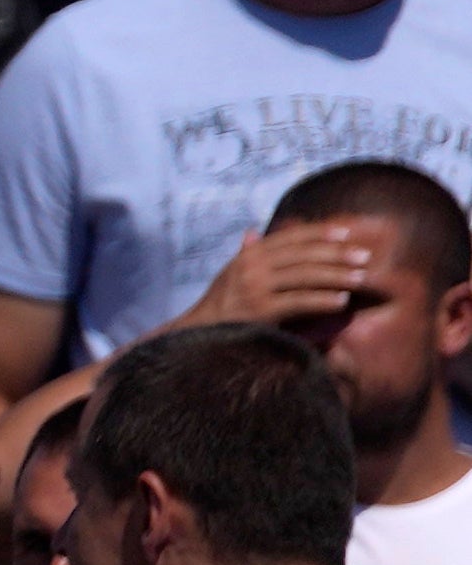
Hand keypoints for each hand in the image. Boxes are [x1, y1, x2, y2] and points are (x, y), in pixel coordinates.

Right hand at [194, 212, 398, 345]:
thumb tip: (253, 232)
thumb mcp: (229, 274)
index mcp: (248, 255)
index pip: (289, 238)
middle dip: (337, 254)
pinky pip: (299, 302)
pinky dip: (323, 300)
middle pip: (303, 255)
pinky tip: (341, 301)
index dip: (318, 233)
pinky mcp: (261, 310)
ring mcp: (255, 287)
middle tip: (364, 256)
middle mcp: (251, 266)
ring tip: (361, 277)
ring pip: (305, 276)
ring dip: (337, 276)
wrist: (200, 332)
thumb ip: (245, 254)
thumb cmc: (220, 304)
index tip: (345, 233)